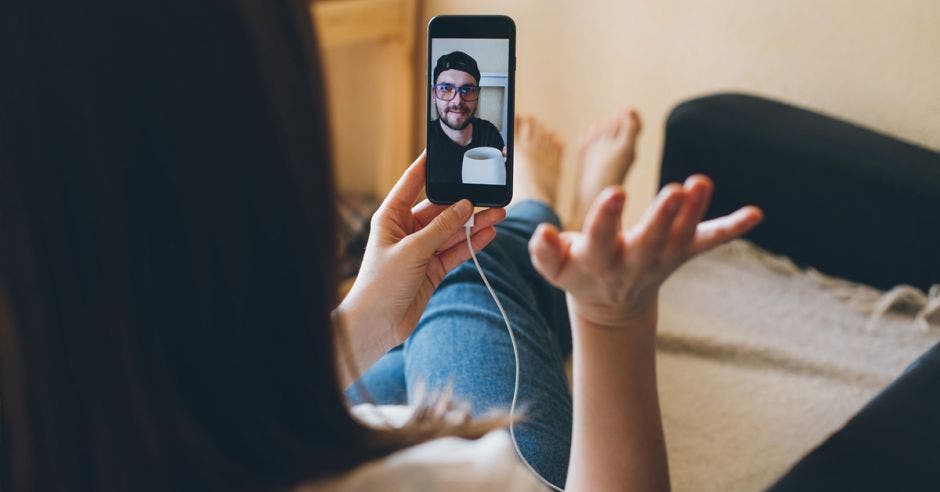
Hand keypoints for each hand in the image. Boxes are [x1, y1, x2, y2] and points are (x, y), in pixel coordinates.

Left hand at [340, 151, 505, 348]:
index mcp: (391, 216)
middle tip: (490, 192)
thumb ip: (440, 228)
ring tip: (500, 212)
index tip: (446, 149)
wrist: (377, 325)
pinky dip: (472, 243)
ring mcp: (421, 250)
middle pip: (441, 209)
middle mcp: (406, 230)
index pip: (412, 183)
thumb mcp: (413, 251)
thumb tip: (465, 206)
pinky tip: (490, 233)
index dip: (428, 165)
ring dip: (474, 223)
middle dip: (465, 202)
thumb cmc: (382, 284)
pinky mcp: (432, 269)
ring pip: (452, 231)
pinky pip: (456, 250)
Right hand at [528, 175, 762, 329]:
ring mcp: (663, 257)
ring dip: (696, 211)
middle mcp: (635, 261)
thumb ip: (544, 251)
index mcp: (600, 261)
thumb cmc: (579, 273)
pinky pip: (710, 241)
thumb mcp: (555, 269)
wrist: (612, 305)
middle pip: (652, 239)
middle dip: (664, 216)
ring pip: (683, 236)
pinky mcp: (683, 253)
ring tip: (702, 182)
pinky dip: (732, 228)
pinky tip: (755, 214)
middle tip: (675, 190)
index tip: (615, 192)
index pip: (601, 238)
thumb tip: (542, 232)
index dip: (607, 217)